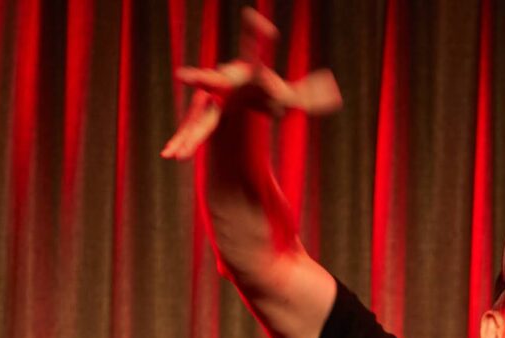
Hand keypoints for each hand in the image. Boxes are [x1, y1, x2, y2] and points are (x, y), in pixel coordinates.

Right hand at [162, 6, 341, 160]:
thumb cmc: (264, 91)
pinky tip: (170, 155)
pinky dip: (182, 143)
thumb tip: (334, 94)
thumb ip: (309, 95)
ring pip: (198, 116)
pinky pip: (193, 132)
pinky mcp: (203, 119)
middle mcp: (223, 84)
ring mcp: (210, 102)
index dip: (255, 36)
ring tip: (174, 142)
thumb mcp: (288, 96)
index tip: (252, 16)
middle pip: (212, 80)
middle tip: (183, 75)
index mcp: (245, 73)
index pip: (253, 55)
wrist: (236, 93)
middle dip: (200, 77)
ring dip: (187, 130)